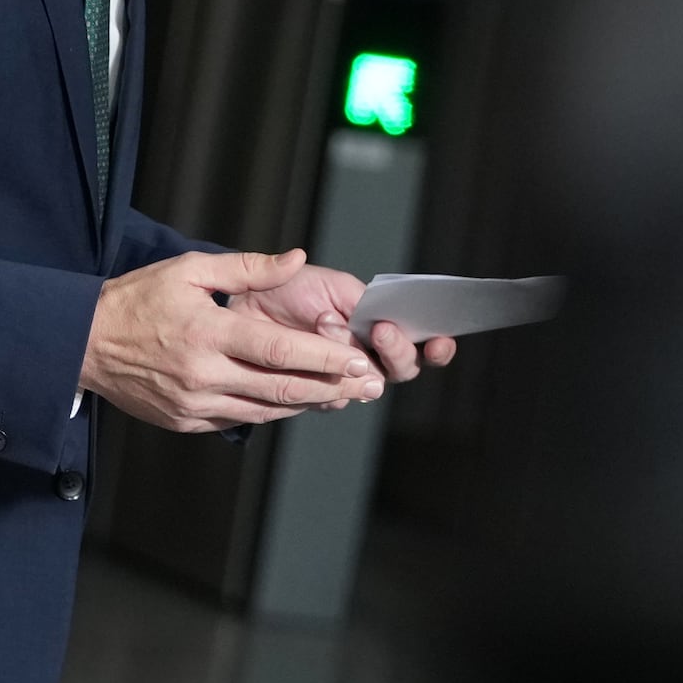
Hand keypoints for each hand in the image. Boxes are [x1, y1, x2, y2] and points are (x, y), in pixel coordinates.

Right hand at [81, 249, 381, 431]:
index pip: (278, 351)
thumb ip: (247, 268)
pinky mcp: (187, 421)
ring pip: (266, 410)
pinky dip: (271, 410)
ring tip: (342, 395)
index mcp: (207, 334)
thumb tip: (296, 259)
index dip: (323, 358)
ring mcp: (195, 404)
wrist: (82, 343)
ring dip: (307, 403)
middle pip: (281, 388)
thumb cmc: (136, 300)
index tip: (355, 359)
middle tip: (367, 384)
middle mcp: (203, 375)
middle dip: (331, 387)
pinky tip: (294, 400)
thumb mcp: (189, 270)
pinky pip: (240, 419)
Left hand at [235, 265, 459, 404]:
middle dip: (396, 350)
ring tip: (326, 324)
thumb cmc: (290, 290)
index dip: (437, 346)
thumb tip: (383, 324)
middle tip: (380, 329)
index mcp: (380, 326)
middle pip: (401, 369)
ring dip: (353, 357)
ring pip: (368, 386)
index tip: (440, 340)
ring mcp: (342, 378)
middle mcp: (367, 356)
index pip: (421, 343)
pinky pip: (332, 399)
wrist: (242, 304)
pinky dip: (325, 377)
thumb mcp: (332, 284)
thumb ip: (363, 302)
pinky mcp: (313, 394)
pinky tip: (307, 353)